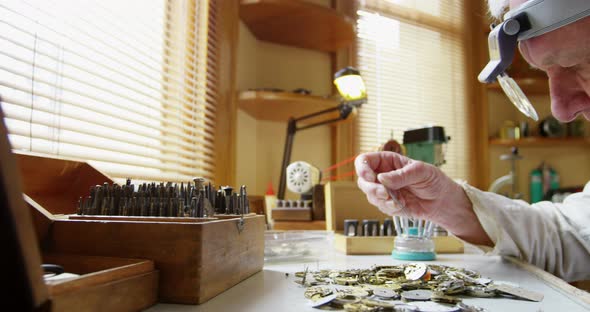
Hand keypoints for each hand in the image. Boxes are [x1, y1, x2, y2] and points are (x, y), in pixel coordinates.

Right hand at [354, 152, 491, 244]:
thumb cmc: (433, 180)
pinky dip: (390, 208)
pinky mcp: (388, 204)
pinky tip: (402, 205)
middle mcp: (382, 175)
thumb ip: (401, 175)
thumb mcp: (420, 171)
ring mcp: (384, 190)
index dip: (362, 168)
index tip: (370, 177)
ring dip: (382, 200)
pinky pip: (381, 207)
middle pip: (363, 180)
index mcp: (387, 161)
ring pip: (370, 196)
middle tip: (384, 194)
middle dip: (371, 189)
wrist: (442, 201)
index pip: (365, 161)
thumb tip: (382, 179)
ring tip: (398, 201)